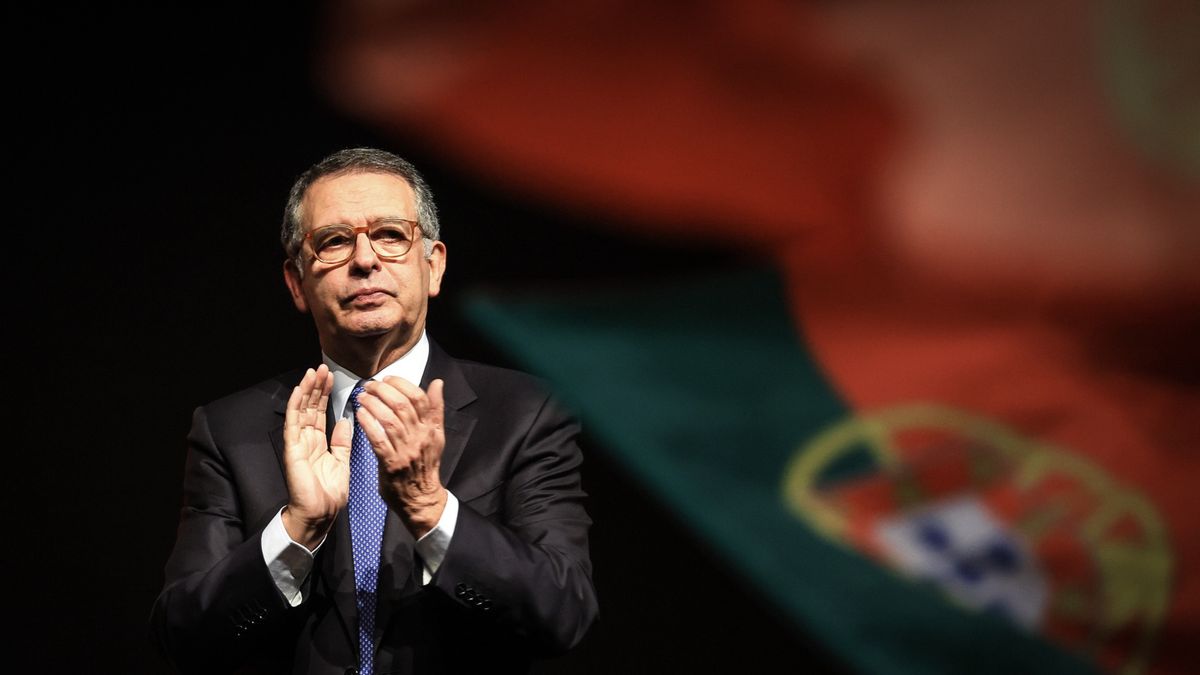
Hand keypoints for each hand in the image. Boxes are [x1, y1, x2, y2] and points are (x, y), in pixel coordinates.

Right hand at [282, 364, 351, 549]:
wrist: (321, 514)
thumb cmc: (329, 493)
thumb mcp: (341, 462)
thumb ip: (342, 442)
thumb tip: (345, 421)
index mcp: (319, 443)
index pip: (321, 413)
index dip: (325, 395)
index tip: (331, 377)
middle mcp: (307, 440)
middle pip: (310, 408)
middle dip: (316, 387)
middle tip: (322, 367)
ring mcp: (298, 443)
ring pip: (301, 411)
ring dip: (306, 391)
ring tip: (312, 372)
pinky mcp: (293, 450)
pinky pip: (293, 424)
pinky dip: (296, 406)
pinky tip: (301, 391)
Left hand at [355, 377, 446, 537]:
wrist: (422, 498)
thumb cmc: (425, 465)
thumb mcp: (436, 435)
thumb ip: (435, 409)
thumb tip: (437, 383)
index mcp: (431, 428)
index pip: (419, 398)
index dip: (402, 384)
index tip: (388, 379)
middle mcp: (420, 437)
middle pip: (402, 405)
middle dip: (383, 391)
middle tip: (370, 386)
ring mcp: (406, 451)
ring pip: (389, 420)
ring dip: (373, 404)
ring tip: (362, 396)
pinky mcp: (391, 464)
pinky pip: (379, 439)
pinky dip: (368, 424)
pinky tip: (360, 415)